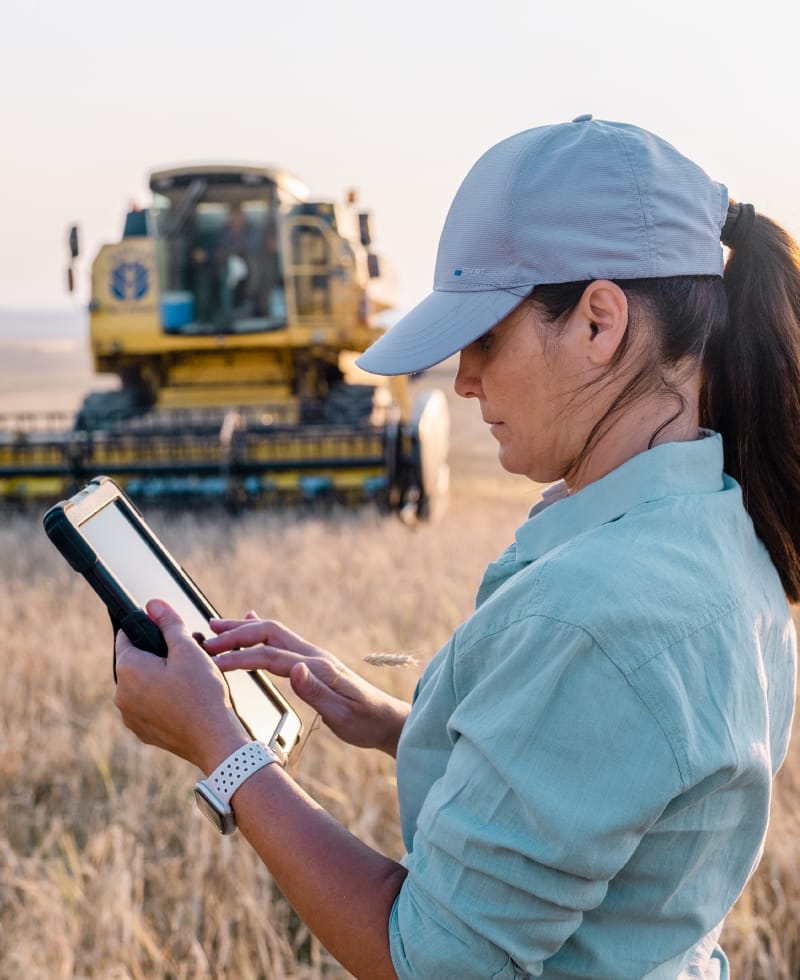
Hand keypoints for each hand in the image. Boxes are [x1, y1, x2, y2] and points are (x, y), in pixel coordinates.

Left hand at [114, 599, 249, 772]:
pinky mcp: (142, 731)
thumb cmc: (202, 694)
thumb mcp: (188, 649)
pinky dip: (162, 699)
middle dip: (158, 655)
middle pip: (136, 661)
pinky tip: (185, 700)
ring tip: (189, 680)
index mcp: (128, 669)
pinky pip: (148, 706)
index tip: (167, 632)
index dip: (149, 629)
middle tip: (186, 657)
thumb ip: (168, 623)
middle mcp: (121, 694)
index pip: (127, 635)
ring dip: (160, 678)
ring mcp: (130, 716)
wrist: (214, 739)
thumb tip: (153, 604)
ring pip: (142, 684)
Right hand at [204, 616, 409, 756]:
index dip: (240, 657)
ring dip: (244, 629)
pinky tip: (250, 622)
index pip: (270, 656)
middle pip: (269, 633)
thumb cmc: (366, 722)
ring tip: (216, 626)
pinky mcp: (312, 664)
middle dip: (236, 634)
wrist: (387, 720)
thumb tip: (294, 670)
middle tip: (207, 639)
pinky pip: (281, 641)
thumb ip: (317, 692)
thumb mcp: (343, 715)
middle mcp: (313, 656)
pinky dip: (260, 631)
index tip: (213, 662)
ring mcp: (312, 657)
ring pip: (273, 634)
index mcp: (317, 667)